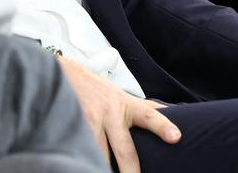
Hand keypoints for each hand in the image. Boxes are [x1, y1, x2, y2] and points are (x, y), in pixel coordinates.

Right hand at [58, 56, 180, 172]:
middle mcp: (109, 113)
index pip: (148, 115)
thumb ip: (147, 107)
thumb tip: (178, 111)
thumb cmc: (98, 90)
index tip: (175, 137)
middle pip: (124, 149)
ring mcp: (89, 121)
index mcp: (126, 105)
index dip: (162, 126)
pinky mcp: (72, 128)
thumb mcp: (123, 95)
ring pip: (100, 153)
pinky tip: (86, 164)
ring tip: (104, 172)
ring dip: (103, 165)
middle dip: (131, 170)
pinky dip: (84, 158)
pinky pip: (80, 149)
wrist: (60, 75)